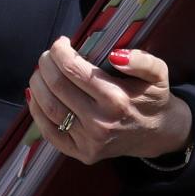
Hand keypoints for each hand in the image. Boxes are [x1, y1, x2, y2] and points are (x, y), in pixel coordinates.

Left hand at [25, 36, 192, 164]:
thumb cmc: (152, 98)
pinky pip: (49, 132)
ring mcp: (89, 140)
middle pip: (57, 86)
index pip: (74, 69)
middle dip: (46, 64)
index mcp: (116, 99)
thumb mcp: (158, 73)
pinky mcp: (81, 153)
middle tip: (49, 55)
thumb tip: (115, 56)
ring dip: (37, 84)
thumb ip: (141, 60)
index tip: (61, 42)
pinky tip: (36, 95)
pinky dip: (36, 111)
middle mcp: (100, 122)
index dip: (60, 51)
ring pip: (49, 107)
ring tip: (41, 72)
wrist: (158, 133)